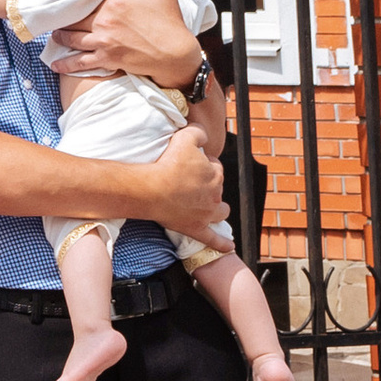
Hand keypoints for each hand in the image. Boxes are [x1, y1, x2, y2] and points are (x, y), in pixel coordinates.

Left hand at [58, 0, 196, 87]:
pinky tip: (55, 64)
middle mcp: (104, 22)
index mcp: (114, 3)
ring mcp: (104, 42)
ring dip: (60, 38)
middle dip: (63, 19)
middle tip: (57, 18)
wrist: (176, 55)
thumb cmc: (170, 22)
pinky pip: (80, 62)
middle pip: (74, 19)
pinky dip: (65, 64)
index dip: (74, 0)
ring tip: (56, 35)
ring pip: (72, 40)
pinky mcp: (107, 60)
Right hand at [145, 126, 228, 240]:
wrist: (152, 189)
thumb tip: (205, 136)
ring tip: (210, 207)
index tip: (190, 165)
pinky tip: (229, 247)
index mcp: (214, 174)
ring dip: (218, 209)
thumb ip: (198, 133)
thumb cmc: (167, 163)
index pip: (215, 167)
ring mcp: (207, 213)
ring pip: (221, 211)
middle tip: (189, 182)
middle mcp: (214, 194)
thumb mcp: (184, 138)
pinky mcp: (197, 229)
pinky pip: (214, 239)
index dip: (204, 164)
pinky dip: (222, 244)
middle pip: (217, 188)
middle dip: (208, 184)